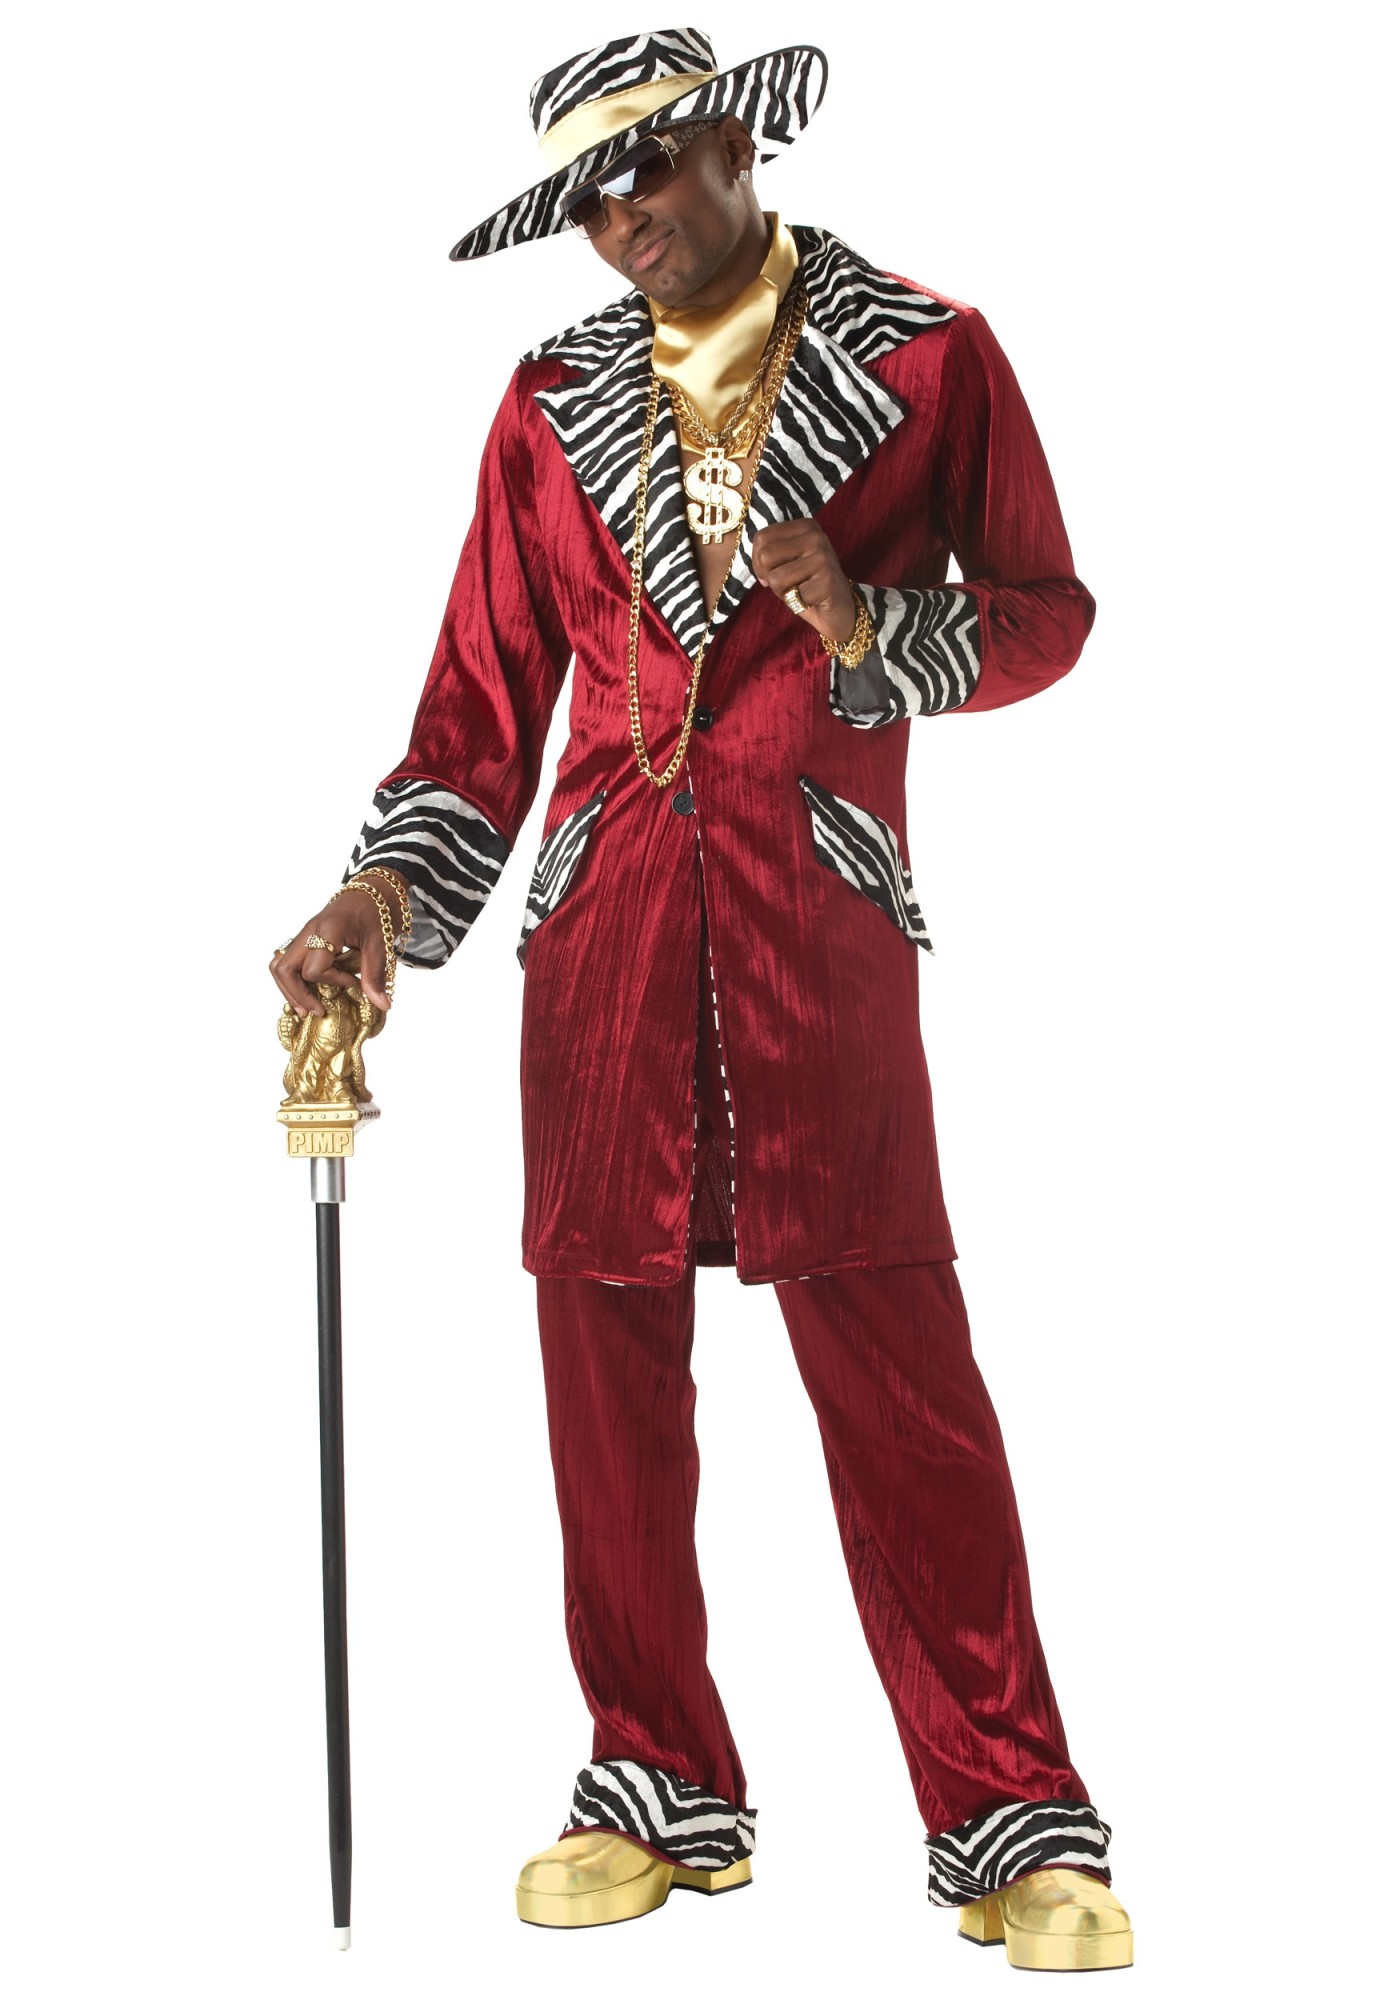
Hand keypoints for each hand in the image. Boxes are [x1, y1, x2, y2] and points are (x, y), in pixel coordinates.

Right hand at [269, 868, 407, 1017]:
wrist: (374, 888)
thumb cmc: (377, 911)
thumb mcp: (380, 944)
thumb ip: (375, 975)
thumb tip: (382, 1005)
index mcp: (326, 930)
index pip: (314, 969)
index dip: (333, 982)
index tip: (353, 983)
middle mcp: (308, 932)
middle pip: (283, 968)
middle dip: (296, 994)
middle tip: (315, 1010)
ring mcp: (304, 934)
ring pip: (279, 964)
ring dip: (289, 988)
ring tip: (306, 1007)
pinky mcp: (305, 937)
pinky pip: (287, 960)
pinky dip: (293, 978)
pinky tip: (308, 991)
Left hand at [751, 518, 856, 646]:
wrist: (841, 609)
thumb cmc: (808, 585)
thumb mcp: (788, 562)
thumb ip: (771, 553)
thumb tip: (757, 558)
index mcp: (806, 526)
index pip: (761, 537)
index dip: (758, 562)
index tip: (772, 572)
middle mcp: (816, 536)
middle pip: (766, 555)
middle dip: (769, 577)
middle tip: (788, 584)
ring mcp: (823, 557)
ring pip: (776, 577)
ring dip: (783, 592)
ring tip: (801, 591)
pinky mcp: (827, 580)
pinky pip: (792, 595)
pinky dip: (797, 603)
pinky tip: (812, 600)